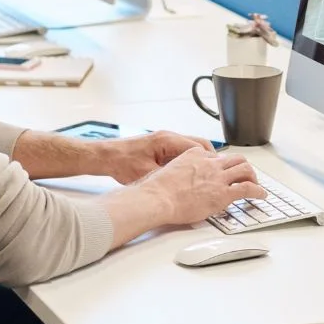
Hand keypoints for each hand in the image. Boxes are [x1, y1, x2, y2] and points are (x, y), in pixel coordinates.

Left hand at [101, 130, 215, 183]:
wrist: (106, 156)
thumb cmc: (122, 163)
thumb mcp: (148, 174)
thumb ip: (169, 176)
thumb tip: (187, 186)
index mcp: (167, 141)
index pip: (198, 147)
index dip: (210, 161)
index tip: (217, 172)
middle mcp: (169, 137)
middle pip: (199, 144)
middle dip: (210, 159)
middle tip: (217, 173)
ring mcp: (165, 140)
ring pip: (191, 147)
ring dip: (200, 159)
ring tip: (207, 175)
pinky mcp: (161, 145)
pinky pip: (182, 150)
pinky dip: (189, 160)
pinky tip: (190, 173)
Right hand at [129, 147, 266, 227]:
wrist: (158, 198)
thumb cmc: (157, 189)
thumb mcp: (168, 170)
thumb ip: (179, 171)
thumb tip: (178, 180)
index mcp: (195, 154)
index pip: (215, 156)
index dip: (222, 165)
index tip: (224, 171)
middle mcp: (209, 162)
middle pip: (235, 158)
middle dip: (242, 166)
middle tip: (245, 175)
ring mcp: (218, 177)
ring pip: (245, 169)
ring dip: (253, 176)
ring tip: (256, 184)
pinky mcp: (223, 192)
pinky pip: (247, 188)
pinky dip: (258, 191)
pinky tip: (261, 195)